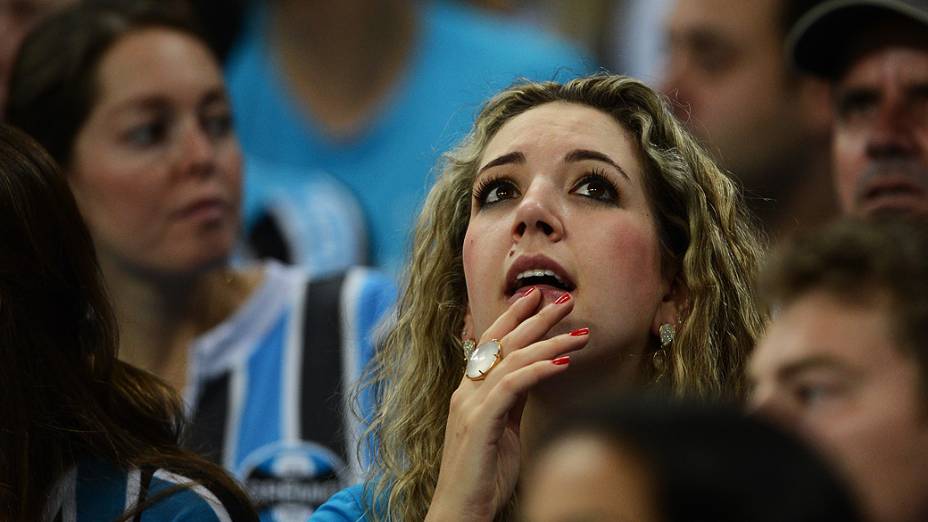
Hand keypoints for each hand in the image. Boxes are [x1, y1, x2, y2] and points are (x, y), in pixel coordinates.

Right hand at [425, 288, 589, 520]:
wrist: (460, 511)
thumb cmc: (484, 477)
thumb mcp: (503, 431)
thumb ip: (512, 402)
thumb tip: (535, 378)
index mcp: (470, 392)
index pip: (491, 343)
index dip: (513, 317)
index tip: (538, 298)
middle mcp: (466, 392)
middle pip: (502, 342)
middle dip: (535, 318)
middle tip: (564, 300)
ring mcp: (470, 405)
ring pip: (512, 360)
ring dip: (550, 342)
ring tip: (580, 334)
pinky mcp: (479, 422)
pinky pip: (512, 386)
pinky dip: (539, 370)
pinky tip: (563, 362)